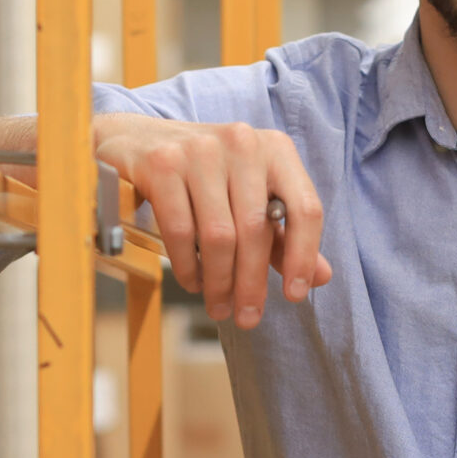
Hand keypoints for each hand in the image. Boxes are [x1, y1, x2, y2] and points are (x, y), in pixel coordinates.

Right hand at [93, 114, 331, 328]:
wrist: (135, 140)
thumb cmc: (202, 174)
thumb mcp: (248, 195)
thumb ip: (282, 235)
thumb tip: (321, 277)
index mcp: (275, 149)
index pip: (305, 208)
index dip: (304, 257)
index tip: (296, 295)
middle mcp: (241, 143)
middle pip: (257, 229)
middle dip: (252, 283)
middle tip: (247, 317)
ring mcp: (200, 151)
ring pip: (219, 235)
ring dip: (219, 281)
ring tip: (218, 305)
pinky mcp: (162, 164)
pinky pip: (180, 230)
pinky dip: (188, 267)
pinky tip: (193, 282)